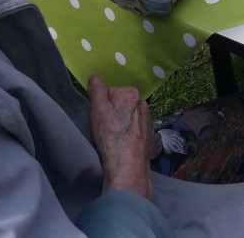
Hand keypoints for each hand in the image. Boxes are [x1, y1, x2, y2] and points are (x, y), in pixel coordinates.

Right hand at [88, 74, 153, 198]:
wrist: (128, 166)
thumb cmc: (111, 136)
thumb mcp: (98, 110)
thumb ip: (96, 90)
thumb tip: (94, 77)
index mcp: (132, 93)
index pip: (110, 93)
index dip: (101, 105)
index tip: (98, 119)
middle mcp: (143, 103)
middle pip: (120, 105)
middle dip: (112, 114)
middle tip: (105, 130)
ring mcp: (148, 120)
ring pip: (127, 117)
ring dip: (120, 124)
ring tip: (114, 139)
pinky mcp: (150, 135)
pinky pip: (135, 129)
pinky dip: (128, 134)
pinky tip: (123, 145)